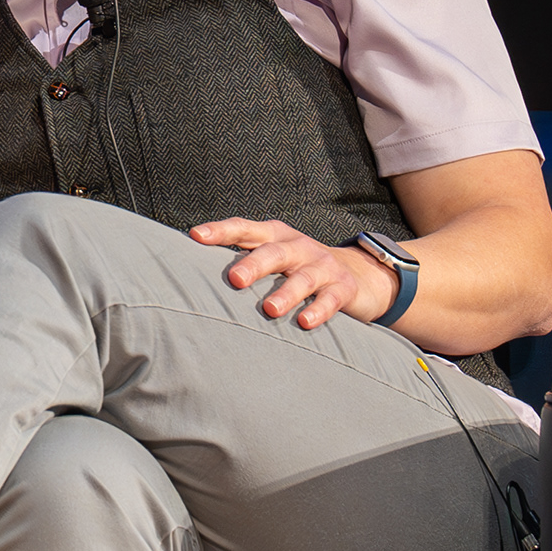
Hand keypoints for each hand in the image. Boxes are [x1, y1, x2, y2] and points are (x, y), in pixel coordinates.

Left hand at [189, 216, 402, 328]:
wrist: (362, 273)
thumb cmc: (301, 267)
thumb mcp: (274, 257)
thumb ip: (241, 260)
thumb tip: (189, 272)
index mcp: (275, 237)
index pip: (245, 229)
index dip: (221, 231)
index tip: (195, 236)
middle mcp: (298, 247)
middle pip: (273, 252)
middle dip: (253, 264)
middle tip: (234, 279)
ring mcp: (322, 266)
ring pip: (302, 278)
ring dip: (285, 293)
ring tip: (270, 310)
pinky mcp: (342, 288)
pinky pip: (330, 299)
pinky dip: (318, 310)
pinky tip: (305, 322)